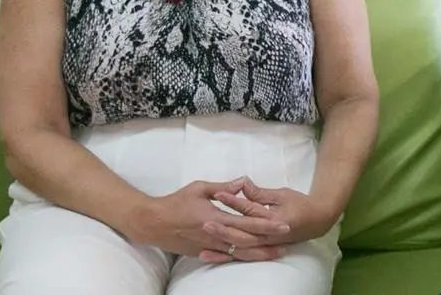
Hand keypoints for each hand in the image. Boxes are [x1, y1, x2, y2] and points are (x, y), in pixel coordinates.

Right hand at [128, 177, 290, 260]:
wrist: (154, 223)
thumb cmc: (176, 202)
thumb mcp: (199, 188)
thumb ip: (223, 187)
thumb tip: (243, 182)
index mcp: (216, 218)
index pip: (246, 223)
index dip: (266, 224)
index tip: (282, 224)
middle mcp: (215, 235)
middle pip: (247, 242)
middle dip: (268, 241)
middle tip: (286, 240)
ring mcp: (210, 246)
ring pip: (238, 253)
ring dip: (258, 254)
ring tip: (276, 253)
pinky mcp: (204, 253)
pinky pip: (226, 257)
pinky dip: (242, 258)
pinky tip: (252, 258)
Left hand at [199, 182, 336, 263]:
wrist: (317, 221)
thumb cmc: (300, 204)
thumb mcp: (282, 194)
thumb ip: (260, 193)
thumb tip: (242, 183)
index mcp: (274, 219)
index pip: (251, 210)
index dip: (234, 201)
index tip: (219, 193)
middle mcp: (268, 235)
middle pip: (242, 233)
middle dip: (222, 228)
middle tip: (204, 222)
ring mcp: (264, 245)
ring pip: (239, 248)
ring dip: (220, 246)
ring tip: (201, 245)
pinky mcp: (260, 250)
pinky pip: (239, 256)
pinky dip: (223, 257)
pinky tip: (207, 255)